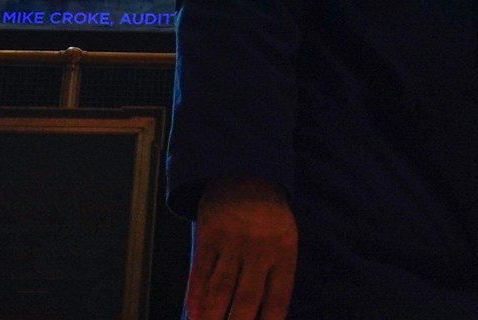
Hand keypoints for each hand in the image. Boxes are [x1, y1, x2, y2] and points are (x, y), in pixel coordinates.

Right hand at [188, 176, 296, 319]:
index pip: (278, 302)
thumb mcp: (284, 240)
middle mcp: (259, 249)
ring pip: (220, 291)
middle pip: (247, 301)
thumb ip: (276, 276)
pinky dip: (195, 298)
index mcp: (284, 253)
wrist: (245, 172)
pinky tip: (193, 316)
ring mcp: (232, 241)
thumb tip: (265, 318)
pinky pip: (199, 273)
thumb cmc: (268, 216)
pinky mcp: (208, 234)